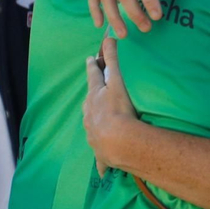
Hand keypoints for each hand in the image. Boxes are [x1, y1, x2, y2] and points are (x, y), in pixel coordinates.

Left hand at [84, 37, 141, 174]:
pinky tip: (102, 171)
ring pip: (91, 126)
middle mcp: (90, 115)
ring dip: (95, 122)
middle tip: (96, 90)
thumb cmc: (120, 109)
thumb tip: (109, 37)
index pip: (93, 77)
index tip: (89, 59)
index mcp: (95, 96)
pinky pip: (100, 158)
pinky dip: (101, 162)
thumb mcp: (118, 81)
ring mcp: (93, 135)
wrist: (119, 142)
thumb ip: (114, 60)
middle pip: (89, 101)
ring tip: (100, 121)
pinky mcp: (101, 154)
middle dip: (92, 95)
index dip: (92, 66)